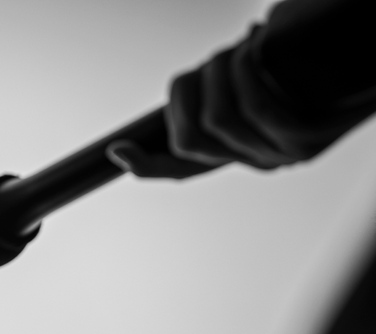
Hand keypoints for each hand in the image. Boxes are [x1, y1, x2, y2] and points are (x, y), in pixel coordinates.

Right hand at [107, 41, 302, 178]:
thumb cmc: (333, 53)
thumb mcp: (272, 71)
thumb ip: (237, 84)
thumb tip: (194, 87)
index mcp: (249, 151)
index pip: (184, 169)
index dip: (146, 164)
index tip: (116, 151)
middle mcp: (265, 160)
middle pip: (190, 140)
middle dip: (189, 91)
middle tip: (217, 58)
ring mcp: (289, 154)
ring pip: (218, 122)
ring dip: (218, 74)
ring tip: (241, 47)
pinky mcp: (310, 139)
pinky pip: (255, 110)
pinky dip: (245, 73)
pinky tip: (255, 49)